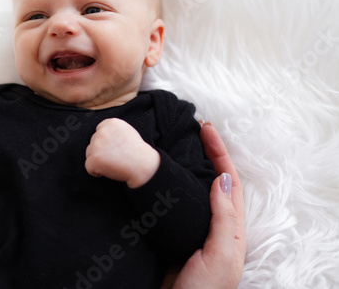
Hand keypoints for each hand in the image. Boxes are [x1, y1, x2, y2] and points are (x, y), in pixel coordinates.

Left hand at [85, 118, 159, 187]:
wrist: (143, 165)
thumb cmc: (137, 151)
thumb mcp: (127, 131)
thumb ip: (112, 130)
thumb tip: (100, 133)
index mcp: (110, 123)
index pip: (99, 131)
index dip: (105, 142)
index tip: (114, 147)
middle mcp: (102, 132)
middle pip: (93, 142)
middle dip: (101, 151)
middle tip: (116, 156)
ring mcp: (97, 145)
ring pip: (89, 154)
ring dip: (98, 160)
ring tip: (113, 163)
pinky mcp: (94, 159)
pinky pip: (89, 167)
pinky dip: (96, 172)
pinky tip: (109, 170)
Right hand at [160, 122, 245, 288]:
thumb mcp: (221, 255)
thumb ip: (224, 218)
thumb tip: (223, 178)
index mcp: (230, 226)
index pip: (227, 180)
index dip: (218, 153)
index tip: (205, 130)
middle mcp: (212, 222)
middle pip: (211, 179)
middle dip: (204, 153)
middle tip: (190, 130)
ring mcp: (191, 226)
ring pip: (190, 189)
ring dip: (185, 166)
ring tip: (173, 145)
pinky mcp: (171, 232)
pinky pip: (171, 202)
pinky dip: (167, 184)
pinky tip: (157, 176)